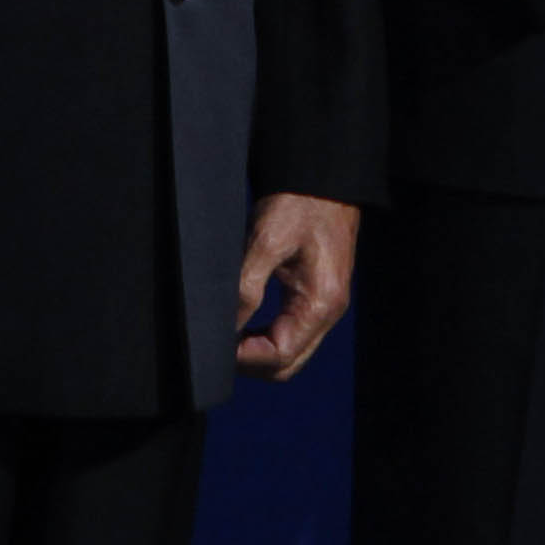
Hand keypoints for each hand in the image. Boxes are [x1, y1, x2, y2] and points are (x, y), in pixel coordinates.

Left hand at [235, 191, 361, 379]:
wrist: (324, 181)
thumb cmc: (299, 205)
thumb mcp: (267, 241)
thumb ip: (247, 287)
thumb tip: (228, 326)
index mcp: (319, 303)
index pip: (280, 355)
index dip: (244, 357)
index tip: (215, 345)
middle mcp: (328, 312)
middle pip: (288, 364)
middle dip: (251, 362)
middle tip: (217, 345)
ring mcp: (326, 307)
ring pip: (291, 353)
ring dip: (259, 352)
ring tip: (228, 335)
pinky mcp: (318, 297)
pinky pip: (293, 334)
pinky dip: (268, 338)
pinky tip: (246, 324)